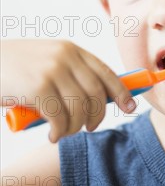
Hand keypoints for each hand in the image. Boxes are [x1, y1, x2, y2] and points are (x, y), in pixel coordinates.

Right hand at [1, 39, 135, 141]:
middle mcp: (65, 57)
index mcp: (70, 50)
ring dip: (74, 128)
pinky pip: (60, 118)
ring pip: (79, 108)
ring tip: (62, 133)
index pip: (106, 72)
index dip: (122, 92)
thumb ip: (69, 75)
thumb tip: (98, 101)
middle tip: (89, 128)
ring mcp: (52, 70)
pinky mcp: (37, 87)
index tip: (130, 107)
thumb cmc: (13, 71)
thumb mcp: (46, 63)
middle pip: (97, 94)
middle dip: (98, 116)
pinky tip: (51, 135)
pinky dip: (59, 132)